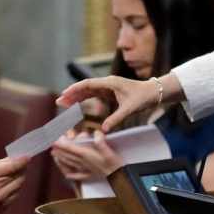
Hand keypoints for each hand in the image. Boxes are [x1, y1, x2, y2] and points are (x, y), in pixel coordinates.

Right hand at [0, 155, 29, 213]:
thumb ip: (0, 164)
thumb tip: (16, 157)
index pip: (10, 166)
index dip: (21, 161)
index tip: (28, 156)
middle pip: (17, 174)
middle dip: (22, 167)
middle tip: (23, 162)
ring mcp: (1, 197)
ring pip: (19, 183)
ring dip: (20, 176)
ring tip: (16, 173)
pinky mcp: (5, 204)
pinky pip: (17, 192)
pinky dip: (16, 186)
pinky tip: (11, 184)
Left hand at [50, 131, 122, 181]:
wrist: (120, 178)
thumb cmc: (115, 164)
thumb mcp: (110, 151)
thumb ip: (101, 142)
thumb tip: (96, 133)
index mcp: (87, 155)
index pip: (71, 148)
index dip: (61, 143)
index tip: (53, 139)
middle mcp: (83, 163)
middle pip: (67, 155)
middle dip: (59, 149)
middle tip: (50, 144)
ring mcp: (85, 170)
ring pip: (69, 163)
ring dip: (60, 158)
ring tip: (53, 154)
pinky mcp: (89, 176)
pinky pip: (75, 175)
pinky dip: (68, 173)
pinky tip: (65, 173)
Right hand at [58, 75, 172, 132]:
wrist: (154, 92)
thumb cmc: (143, 97)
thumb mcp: (130, 109)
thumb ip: (116, 119)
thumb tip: (103, 130)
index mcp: (110, 83)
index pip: (88, 84)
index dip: (75, 90)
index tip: (64, 95)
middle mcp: (107, 83)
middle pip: (85, 87)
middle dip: (71, 94)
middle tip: (59, 102)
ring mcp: (108, 88)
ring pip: (88, 91)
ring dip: (76, 97)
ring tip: (64, 104)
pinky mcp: (110, 93)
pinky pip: (94, 95)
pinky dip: (84, 99)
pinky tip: (77, 105)